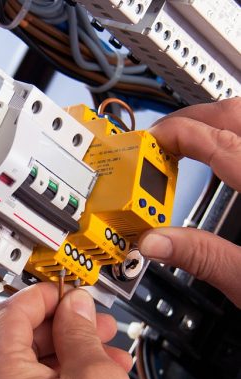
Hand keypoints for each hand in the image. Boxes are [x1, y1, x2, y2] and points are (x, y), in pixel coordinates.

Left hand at [0, 284, 153, 378]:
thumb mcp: (96, 377)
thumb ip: (78, 330)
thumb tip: (74, 305)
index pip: (9, 316)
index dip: (41, 296)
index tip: (65, 290)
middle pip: (18, 341)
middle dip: (60, 325)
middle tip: (91, 318)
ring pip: (30, 367)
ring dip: (67, 351)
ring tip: (104, 347)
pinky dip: (61, 378)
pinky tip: (96, 373)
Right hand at [139, 97, 240, 306]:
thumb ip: (201, 257)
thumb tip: (156, 242)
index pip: (219, 144)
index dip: (179, 135)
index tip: (153, 140)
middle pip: (238, 115)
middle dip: (194, 119)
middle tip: (164, 139)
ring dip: (220, 120)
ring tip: (192, 140)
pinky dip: (240, 134)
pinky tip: (231, 151)